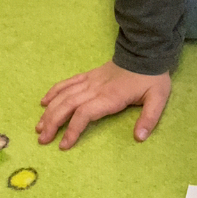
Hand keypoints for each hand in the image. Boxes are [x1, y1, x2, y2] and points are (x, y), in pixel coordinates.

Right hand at [36, 60, 171, 148]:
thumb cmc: (151, 78)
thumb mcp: (158, 99)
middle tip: (42, 139)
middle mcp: (95, 88)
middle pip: (67, 105)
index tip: (64, 145)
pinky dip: (54, 92)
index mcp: (110, 97)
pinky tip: (44, 102)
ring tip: (39, 127)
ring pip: (64, 95)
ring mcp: (90, 80)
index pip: (84, 113)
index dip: (72, 130)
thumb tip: (139, 138)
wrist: (146, 52)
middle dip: (52, 123)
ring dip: (49, 111)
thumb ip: (149, 119)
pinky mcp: (88, 75)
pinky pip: (67, 83)